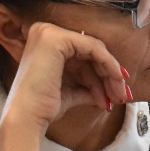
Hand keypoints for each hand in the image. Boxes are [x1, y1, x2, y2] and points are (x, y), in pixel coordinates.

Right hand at [1, 23, 131, 132]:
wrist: (27, 119)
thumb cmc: (45, 107)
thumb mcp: (72, 90)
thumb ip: (90, 84)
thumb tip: (113, 89)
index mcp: (45, 42)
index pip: (83, 53)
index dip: (104, 71)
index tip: (118, 91)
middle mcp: (45, 32)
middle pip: (90, 51)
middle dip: (109, 75)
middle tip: (122, 95)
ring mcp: (49, 33)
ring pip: (95, 50)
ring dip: (110, 76)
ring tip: (117, 97)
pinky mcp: (57, 39)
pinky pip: (94, 48)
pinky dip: (109, 66)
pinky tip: (116, 83)